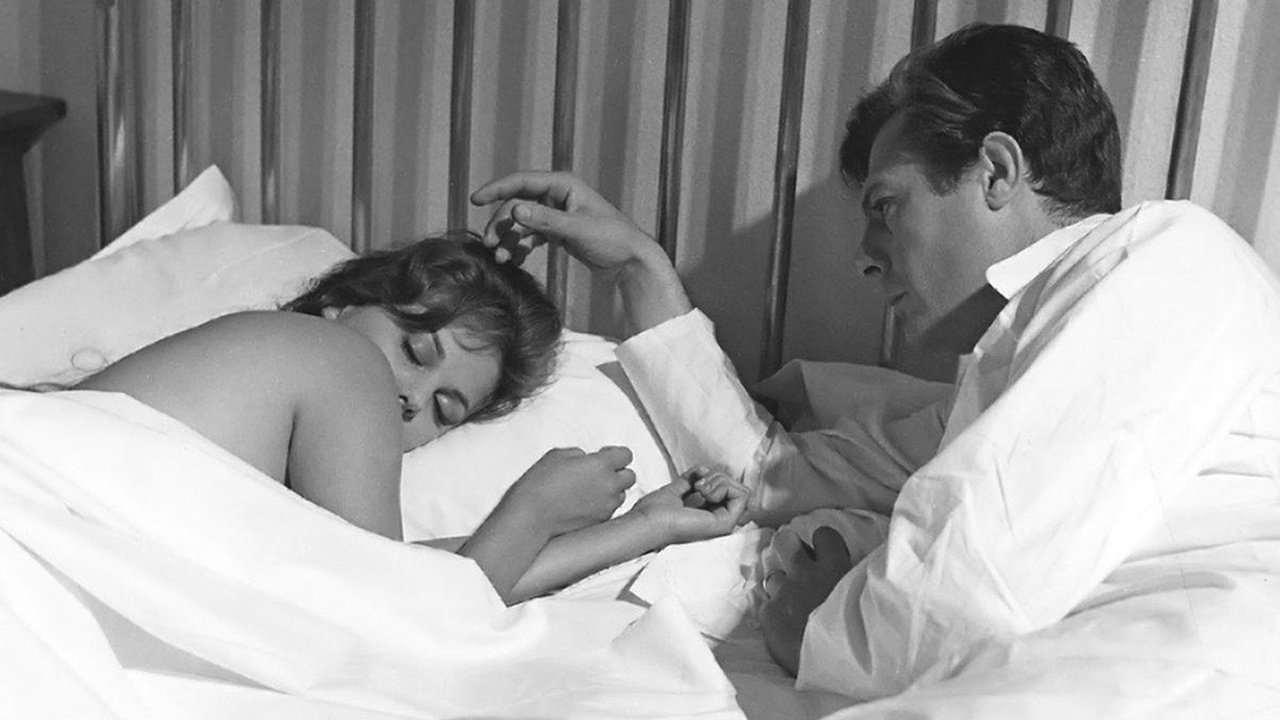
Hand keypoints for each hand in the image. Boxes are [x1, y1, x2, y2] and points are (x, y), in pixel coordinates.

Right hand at [470, 171, 664, 272]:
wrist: (631, 261)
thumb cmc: (611, 239)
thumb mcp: (577, 229)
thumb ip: (546, 220)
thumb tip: (514, 210)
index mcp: (563, 185)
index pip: (522, 181)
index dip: (496, 189)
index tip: (474, 200)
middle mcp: (558, 196)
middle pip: (517, 205)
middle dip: (501, 224)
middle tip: (489, 246)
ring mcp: (557, 214)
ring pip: (522, 222)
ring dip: (508, 238)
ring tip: (500, 259)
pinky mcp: (559, 232)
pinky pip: (531, 235)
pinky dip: (520, 246)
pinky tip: (514, 259)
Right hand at [505, 446, 636, 536]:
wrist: (532, 515)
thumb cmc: (540, 483)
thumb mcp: (558, 455)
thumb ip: (579, 454)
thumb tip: (586, 460)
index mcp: (601, 465)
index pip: (626, 455)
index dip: (615, 454)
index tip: (604, 455)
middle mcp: (609, 486)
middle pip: (630, 476)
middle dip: (618, 472)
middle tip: (600, 472)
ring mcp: (606, 506)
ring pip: (621, 494)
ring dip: (612, 490)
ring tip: (591, 489)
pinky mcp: (600, 521)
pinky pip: (610, 509)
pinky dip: (602, 505)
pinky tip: (584, 503)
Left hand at [629, 466, 748, 544]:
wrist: (647, 521)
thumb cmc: (655, 511)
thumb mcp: (678, 489)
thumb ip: (692, 480)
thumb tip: (704, 469)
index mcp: (709, 514)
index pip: (730, 490)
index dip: (716, 478)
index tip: (697, 480)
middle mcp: (719, 520)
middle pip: (737, 488)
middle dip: (718, 477)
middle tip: (698, 485)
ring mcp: (724, 523)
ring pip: (741, 490)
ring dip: (720, 481)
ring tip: (700, 488)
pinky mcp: (725, 524)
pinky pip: (742, 496)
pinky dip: (724, 486)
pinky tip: (705, 493)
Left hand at [759, 526, 852, 675]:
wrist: (839, 664)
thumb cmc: (864, 631)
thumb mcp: (870, 595)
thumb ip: (860, 577)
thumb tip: (867, 566)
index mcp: (834, 565)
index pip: (823, 534)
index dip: (824, 545)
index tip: (827, 557)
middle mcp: (805, 573)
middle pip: (784, 541)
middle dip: (790, 550)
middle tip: (799, 566)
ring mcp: (785, 593)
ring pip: (774, 576)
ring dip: (784, 587)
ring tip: (796, 605)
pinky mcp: (770, 615)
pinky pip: (767, 606)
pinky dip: (777, 615)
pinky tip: (789, 628)